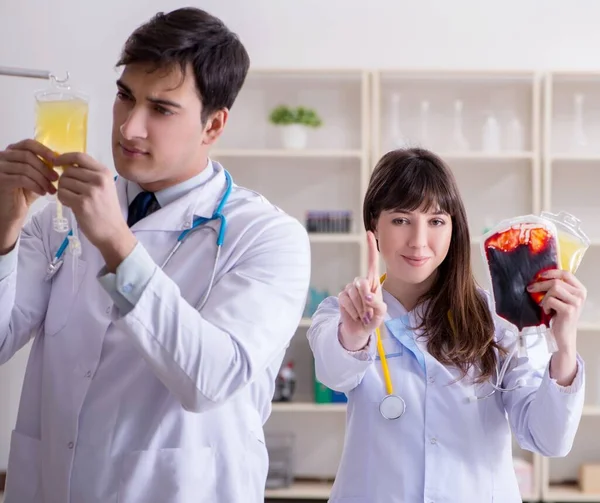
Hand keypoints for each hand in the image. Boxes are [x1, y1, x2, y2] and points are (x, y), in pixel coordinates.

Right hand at [0, 140, 57, 251]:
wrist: (12, 210)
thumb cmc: (25, 192)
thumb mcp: (37, 176)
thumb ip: (44, 165)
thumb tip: (60, 158)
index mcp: (12, 152)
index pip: (28, 143)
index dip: (44, 150)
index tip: (57, 160)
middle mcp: (2, 157)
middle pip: (28, 156)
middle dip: (45, 168)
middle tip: (56, 179)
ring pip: (26, 168)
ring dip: (42, 179)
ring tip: (51, 189)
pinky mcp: (0, 180)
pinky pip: (22, 179)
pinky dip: (36, 185)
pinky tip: (42, 192)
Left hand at [55, 152, 136, 269]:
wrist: (113, 232)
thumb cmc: (106, 210)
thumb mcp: (104, 187)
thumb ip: (88, 174)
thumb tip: (65, 164)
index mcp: (105, 173)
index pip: (80, 156)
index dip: (64, 157)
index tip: (56, 162)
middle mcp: (99, 180)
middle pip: (69, 170)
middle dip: (64, 180)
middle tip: (71, 191)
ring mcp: (91, 192)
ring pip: (63, 182)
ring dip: (63, 191)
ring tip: (73, 199)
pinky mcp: (82, 204)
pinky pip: (62, 194)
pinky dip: (63, 199)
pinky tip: (71, 205)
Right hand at [337, 231, 386, 350]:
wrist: (360, 330)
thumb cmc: (373, 318)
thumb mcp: (381, 313)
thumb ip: (377, 303)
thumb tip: (367, 296)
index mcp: (373, 282)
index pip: (371, 262)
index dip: (370, 248)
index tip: (369, 233)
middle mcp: (360, 282)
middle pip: (361, 282)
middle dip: (365, 298)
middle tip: (369, 311)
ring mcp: (350, 289)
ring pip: (353, 293)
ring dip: (360, 308)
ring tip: (362, 314)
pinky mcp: (342, 297)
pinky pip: (345, 300)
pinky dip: (352, 310)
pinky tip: (355, 315)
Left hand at [527, 269, 585, 384]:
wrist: (563, 335)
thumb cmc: (559, 315)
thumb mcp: (560, 298)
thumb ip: (556, 287)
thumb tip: (539, 275)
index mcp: (580, 289)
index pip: (566, 273)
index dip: (551, 272)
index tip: (539, 275)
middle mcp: (580, 295)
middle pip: (556, 281)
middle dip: (540, 285)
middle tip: (530, 289)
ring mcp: (576, 303)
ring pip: (554, 289)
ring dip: (544, 297)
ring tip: (544, 305)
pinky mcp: (569, 310)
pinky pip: (551, 300)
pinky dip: (545, 305)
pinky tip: (547, 311)